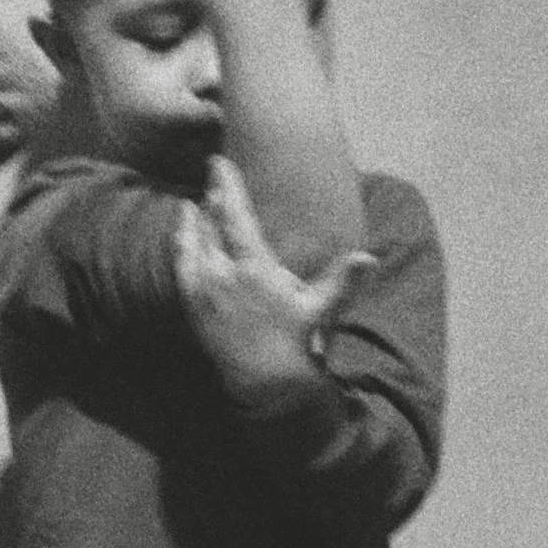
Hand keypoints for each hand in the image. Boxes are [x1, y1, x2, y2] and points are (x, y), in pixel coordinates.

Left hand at [175, 156, 373, 407]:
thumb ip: (341, 280)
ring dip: (193, 220)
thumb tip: (367, 257)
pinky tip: (183, 235)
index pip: (235, 218)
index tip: (219, 162)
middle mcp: (222, 277)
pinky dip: (181, 245)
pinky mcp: (192, 307)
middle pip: (210, 225)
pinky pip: (181, 266)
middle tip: (213, 175)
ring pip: (192, 244)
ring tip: (194, 202)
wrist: (264, 384)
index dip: (227, 187)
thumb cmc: (296, 343)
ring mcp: (203, 292)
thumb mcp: (321, 309)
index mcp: (254, 270)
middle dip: (211, 197)